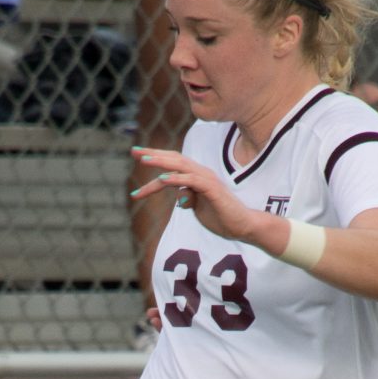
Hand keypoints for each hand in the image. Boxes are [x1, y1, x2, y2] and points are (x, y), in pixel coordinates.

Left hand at [128, 146, 256, 244]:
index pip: (173, 163)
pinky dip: (176, 178)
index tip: (136, 156)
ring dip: (162, 162)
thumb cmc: (221, 217)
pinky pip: (191, 181)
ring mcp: (207, 180)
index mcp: (196, 176)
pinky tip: (162, 179)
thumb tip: (180, 199)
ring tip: (144, 160)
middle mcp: (201, 173)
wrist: (243, 225)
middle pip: (174, 159)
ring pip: (181, 166)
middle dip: (153, 155)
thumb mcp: (199, 208)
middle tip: (134, 152)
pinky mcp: (212, 189)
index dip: (155, 158)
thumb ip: (189, 200)